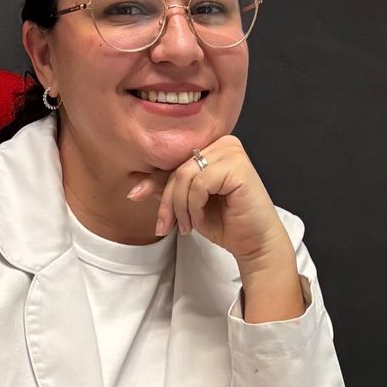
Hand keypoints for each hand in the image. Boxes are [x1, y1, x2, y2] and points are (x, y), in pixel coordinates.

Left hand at [127, 136, 287, 271]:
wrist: (254, 243)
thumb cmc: (226, 222)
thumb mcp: (187, 203)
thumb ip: (166, 187)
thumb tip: (132, 182)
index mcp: (212, 146)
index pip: (174, 160)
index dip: (154, 181)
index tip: (134, 197)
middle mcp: (224, 143)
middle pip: (178, 167)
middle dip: (168, 200)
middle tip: (166, 226)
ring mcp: (232, 152)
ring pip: (185, 174)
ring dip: (180, 206)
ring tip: (187, 226)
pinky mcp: (238, 166)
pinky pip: (200, 183)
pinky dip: (194, 205)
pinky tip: (200, 219)